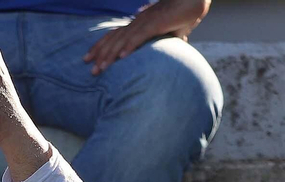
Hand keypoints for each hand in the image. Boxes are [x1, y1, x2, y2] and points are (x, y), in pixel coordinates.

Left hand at [85, 0, 209, 75]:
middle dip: (100, 54)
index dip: (101, 47)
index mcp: (138, 24)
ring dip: (110, 55)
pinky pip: (140, 36)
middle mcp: (138, 23)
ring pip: (123, 40)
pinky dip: (130, 46)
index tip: (90, 59)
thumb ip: (166, 42)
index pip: (114, 35)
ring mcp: (145, 22)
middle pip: (113, 39)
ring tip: (101, 68)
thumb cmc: (183, 15)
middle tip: (91, 70)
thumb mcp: (170, 33)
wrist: (194, 1)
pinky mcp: (156, 23)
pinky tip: (122, 57)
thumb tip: (173, 50)